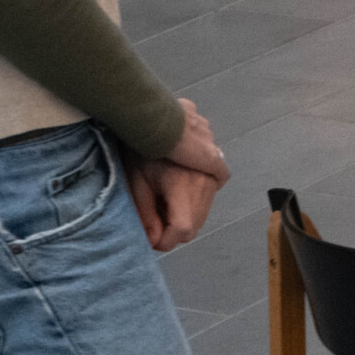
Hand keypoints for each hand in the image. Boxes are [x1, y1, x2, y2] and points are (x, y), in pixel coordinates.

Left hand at [130, 99, 229, 252]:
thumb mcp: (136, 181)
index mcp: (184, 185)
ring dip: (183, 216)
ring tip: (163, 202)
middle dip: (173, 230)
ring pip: (202, 213)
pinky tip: (175, 188)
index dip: (165, 240)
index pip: (182, 229)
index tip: (151, 239)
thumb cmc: (140, 147)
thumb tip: (154, 241)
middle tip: (153, 221)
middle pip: (194, 225)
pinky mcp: (217, 168)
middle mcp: (206, 183)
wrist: (156, 113)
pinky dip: (192, 202)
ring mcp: (214, 175)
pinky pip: (207, 197)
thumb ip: (145, 213)